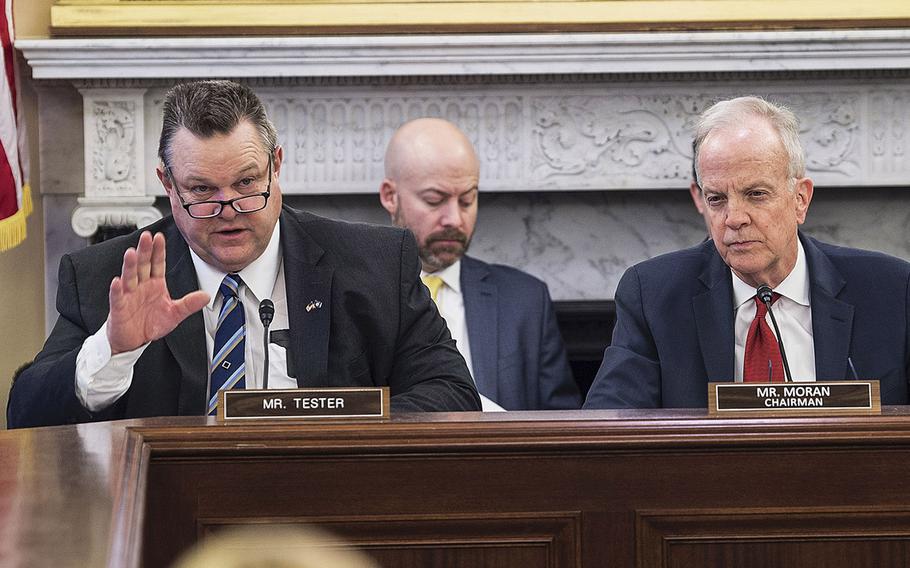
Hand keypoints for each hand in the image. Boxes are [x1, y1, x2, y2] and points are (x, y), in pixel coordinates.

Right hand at [107, 231, 209, 354]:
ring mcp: (129, 295)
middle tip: (146, 236)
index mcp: (155, 284)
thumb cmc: (151, 324)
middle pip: (143, 265)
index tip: (160, 237)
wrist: (134, 341)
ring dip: (130, 265)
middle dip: (145, 251)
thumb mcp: (174, 314)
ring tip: (131, 253)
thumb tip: (206, 296)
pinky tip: (117, 281)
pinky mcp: (119, 308)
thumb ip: (189, 304)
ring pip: (129, 277)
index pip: (157, 264)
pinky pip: (118, 297)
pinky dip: (117, 289)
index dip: (158, 251)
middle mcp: (141, 286)